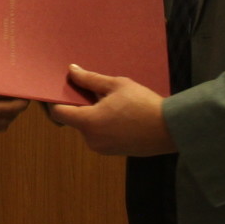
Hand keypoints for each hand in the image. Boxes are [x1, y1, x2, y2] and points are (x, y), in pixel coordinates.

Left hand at [46, 64, 175, 155]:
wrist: (170, 129)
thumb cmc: (143, 104)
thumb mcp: (116, 85)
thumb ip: (90, 79)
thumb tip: (72, 71)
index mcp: (88, 122)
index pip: (58, 113)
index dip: (54, 101)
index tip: (59, 90)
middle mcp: (91, 139)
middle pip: (74, 119)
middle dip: (80, 105)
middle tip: (94, 90)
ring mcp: (102, 148)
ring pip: (88, 127)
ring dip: (93, 114)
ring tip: (112, 101)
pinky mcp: (113, 152)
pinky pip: (100, 135)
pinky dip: (103, 124)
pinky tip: (120, 114)